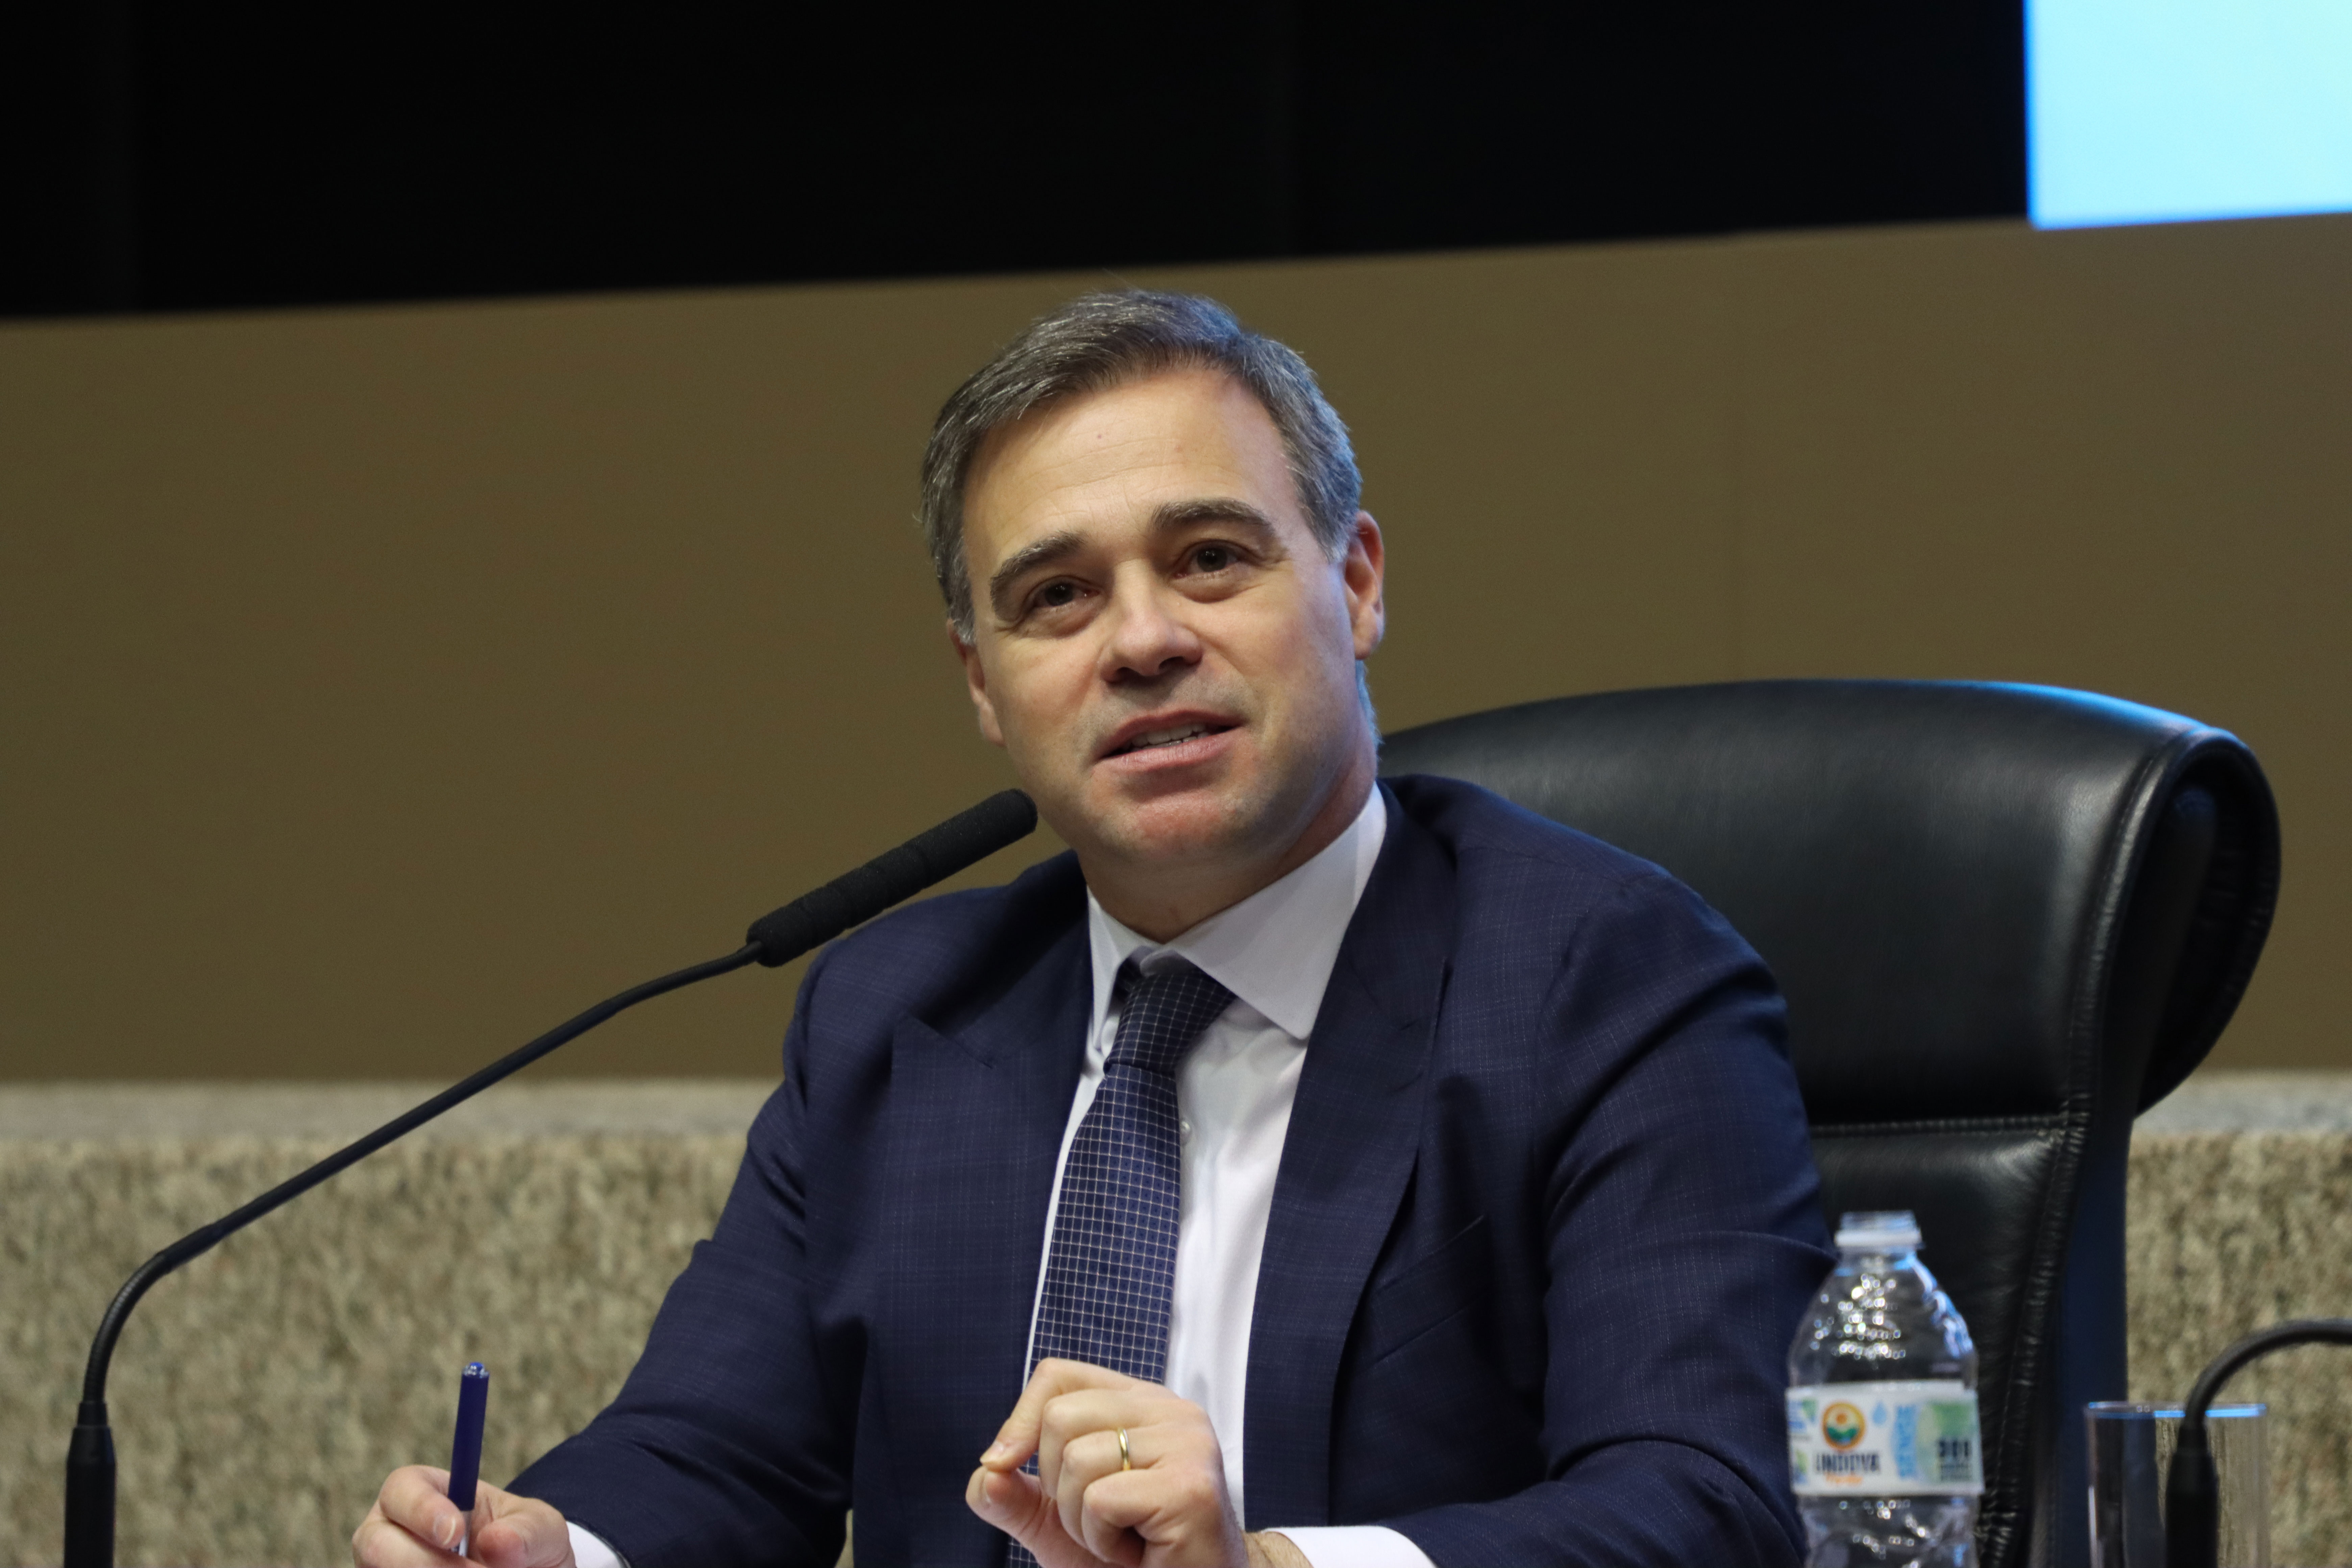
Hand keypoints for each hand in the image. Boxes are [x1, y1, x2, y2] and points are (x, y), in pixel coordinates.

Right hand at [351, 1464, 575, 1567]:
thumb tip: (497, 1541)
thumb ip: (527, 1531)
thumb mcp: (542, 1530)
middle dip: (424, 1563)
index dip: (422, 1509)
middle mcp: (391, 1533)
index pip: (403, 1488)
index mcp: (425, 1493)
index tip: (455, 1532)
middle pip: (375, 1544)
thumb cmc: (526, 1546)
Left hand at [967, 1358, 1304, 1567]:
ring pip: (1078, 1460)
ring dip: (1082, 1521)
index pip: (1058, 1376)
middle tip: (1100, 1519)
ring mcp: (1187, 1443)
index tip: (1008, 1466)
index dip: (1020, 1422)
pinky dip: (1103, 1540)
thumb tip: (986, 1473)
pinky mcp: (1190, 1486)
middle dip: (1057, 1486)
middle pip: (1060, 1415)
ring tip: (1124, 1537)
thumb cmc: (1135, 1560)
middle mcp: (1170, 1410)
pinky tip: (1137, 1551)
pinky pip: (1102, 1500)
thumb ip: (1015, 1498)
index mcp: (1141, 1403)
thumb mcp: (1059, 1525)